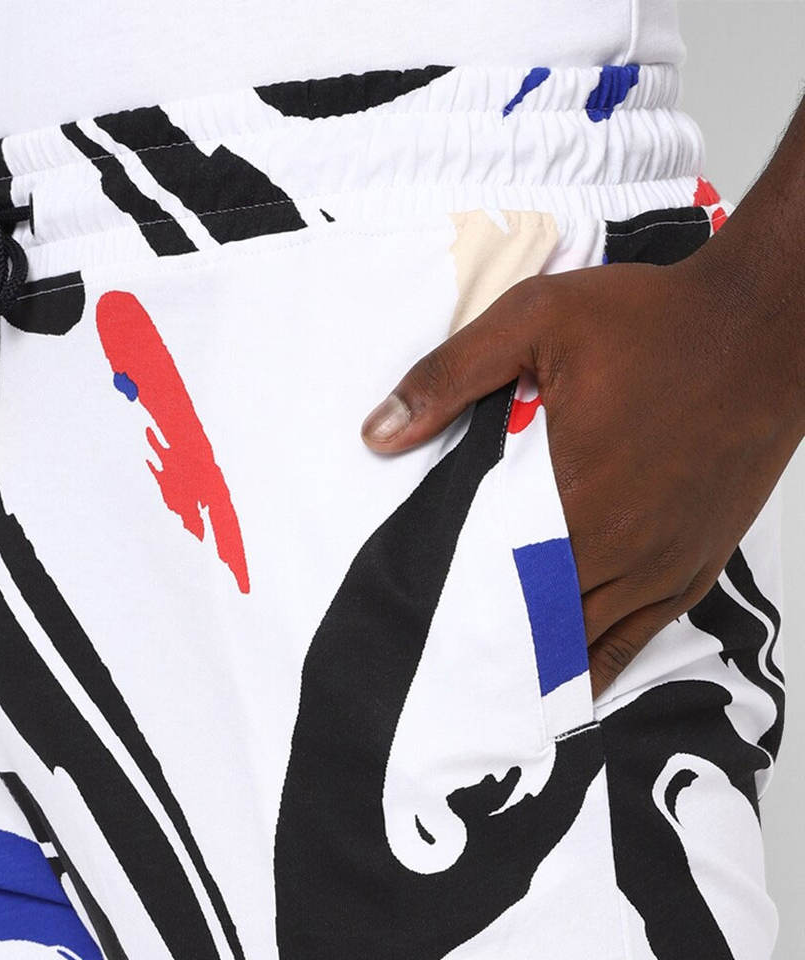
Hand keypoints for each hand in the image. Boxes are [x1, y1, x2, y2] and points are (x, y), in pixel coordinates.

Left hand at [360, 253, 802, 697]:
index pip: (496, 588)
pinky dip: (606, 659)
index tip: (419, 644)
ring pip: (588, 639)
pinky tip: (577, 682)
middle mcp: (624, 551)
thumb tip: (377, 432)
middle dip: (491, 645)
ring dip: (542, 661)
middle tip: (444, 671)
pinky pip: (644, 632)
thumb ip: (449, 377)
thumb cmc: (653, 322)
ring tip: (494, 690)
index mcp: (576, 503)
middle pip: (539, 624)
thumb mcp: (534, 322)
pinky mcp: (699, 559)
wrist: (763, 325)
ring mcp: (667, 563)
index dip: (455, 619)